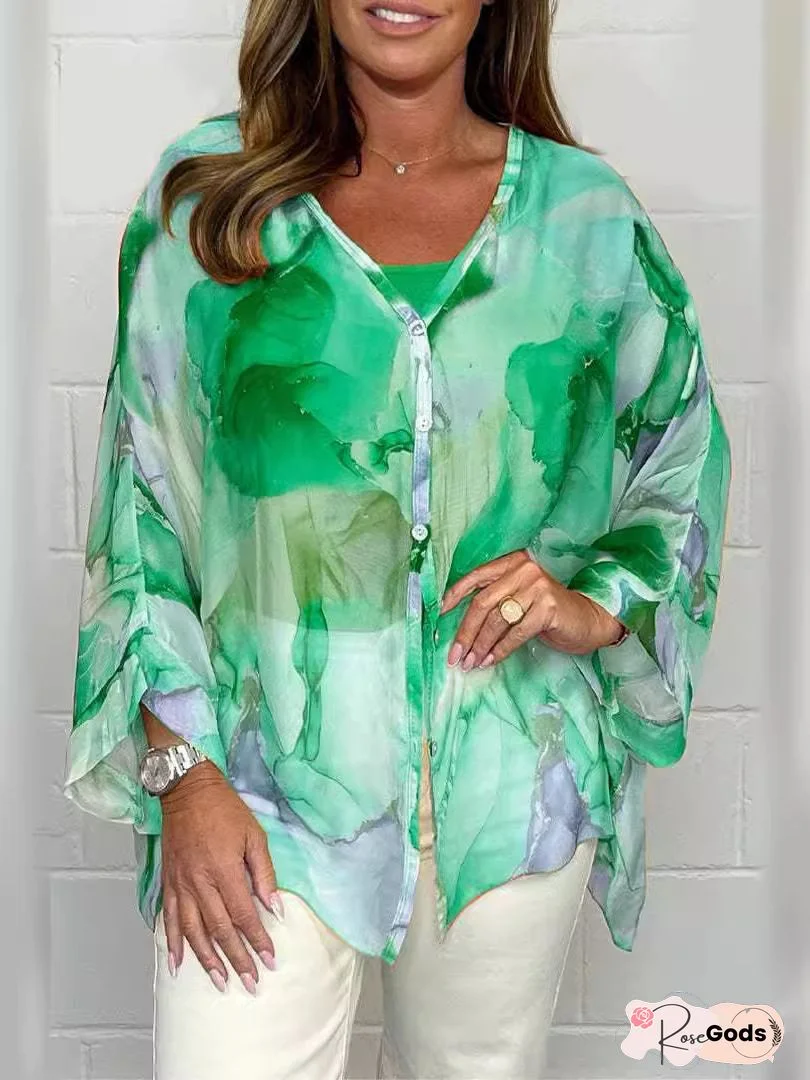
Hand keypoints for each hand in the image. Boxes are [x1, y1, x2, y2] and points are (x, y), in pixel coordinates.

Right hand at [159, 762, 282, 993]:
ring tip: (220, 981)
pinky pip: (170, 918)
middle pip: (219, 930)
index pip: (243, 915)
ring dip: (207, 960)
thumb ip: (264, 874)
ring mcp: (181, 884)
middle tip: (250, 983)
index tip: (269, 960)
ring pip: (193, 931)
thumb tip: (275, 907)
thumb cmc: (225, 810)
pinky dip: (172, 943)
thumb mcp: (254, 835)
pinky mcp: (169, 882)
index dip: (257, 940)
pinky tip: (178, 963)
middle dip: (236, 959)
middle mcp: (200, 882)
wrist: (187, 790)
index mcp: (224, 870)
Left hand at [441, 550, 624, 669]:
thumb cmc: (547, 610)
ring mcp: (537, 587)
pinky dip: (500, 650)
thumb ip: (496, 599)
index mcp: (513, 562)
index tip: (440, 614)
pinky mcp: (548, 608)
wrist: (587, 618)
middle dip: (465, 632)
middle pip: (483, 602)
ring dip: (480, 645)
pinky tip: (491, 661)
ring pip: (497, 620)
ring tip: (471, 662)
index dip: (455, 594)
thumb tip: (460, 624)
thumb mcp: (519, 597)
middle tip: (455, 655)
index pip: (477, 576)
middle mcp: (524, 569)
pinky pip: (516, 633)